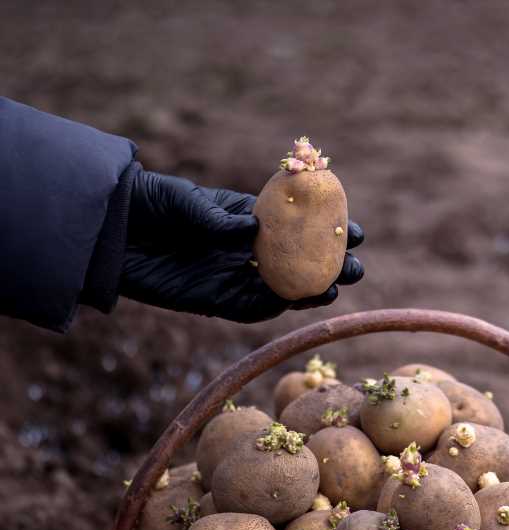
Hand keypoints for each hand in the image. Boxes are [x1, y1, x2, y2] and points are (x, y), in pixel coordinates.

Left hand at [119, 167, 363, 322]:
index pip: (298, 227)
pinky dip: (276, 306)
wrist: (113, 233)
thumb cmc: (153, 204)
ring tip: (335, 287)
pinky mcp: (216, 301)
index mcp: (250, 220)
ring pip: (283, 289)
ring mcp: (234, 276)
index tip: (354, 231)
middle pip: (299, 262)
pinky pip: (253, 308)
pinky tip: (297, 300)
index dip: (327, 230)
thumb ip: (220, 218)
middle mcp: (248, 251)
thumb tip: (252, 230)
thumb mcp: (188, 202)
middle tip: (355, 268)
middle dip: (329, 266)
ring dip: (311, 291)